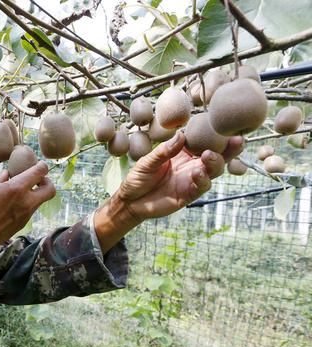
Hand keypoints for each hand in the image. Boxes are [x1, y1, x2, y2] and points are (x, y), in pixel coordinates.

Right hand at [0, 161, 55, 249]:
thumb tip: (6, 174)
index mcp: (17, 188)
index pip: (40, 172)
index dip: (42, 166)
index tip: (38, 165)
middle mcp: (26, 201)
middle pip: (51, 189)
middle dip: (47, 182)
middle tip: (36, 180)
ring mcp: (26, 214)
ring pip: (40, 201)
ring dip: (34, 194)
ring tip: (18, 192)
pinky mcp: (23, 224)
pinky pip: (30, 210)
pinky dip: (25, 204)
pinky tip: (11, 205)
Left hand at [115, 131, 243, 220]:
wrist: (130, 201)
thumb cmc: (139, 178)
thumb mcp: (148, 161)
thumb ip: (164, 151)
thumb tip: (180, 135)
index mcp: (184, 153)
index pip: (203, 140)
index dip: (216, 134)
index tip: (225, 125)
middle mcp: (192, 165)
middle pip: (217, 155)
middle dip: (229, 148)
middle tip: (235, 140)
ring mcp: (192, 180)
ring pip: (213, 170)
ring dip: (215, 162)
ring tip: (209, 155)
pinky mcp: (189, 195)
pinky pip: (201, 187)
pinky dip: (203, 180)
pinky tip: (199, 174)